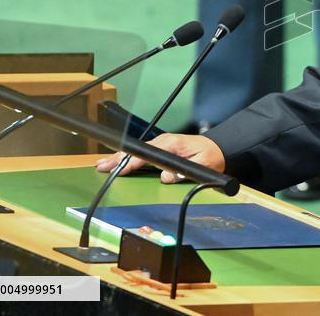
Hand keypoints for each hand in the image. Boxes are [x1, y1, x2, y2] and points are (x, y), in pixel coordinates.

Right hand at [94, 133, 225, 182]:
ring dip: (118, 159)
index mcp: (171, 144)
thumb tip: (165, 177)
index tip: (118, 169)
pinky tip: (116, 162)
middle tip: (100, 167)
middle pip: (136, 152)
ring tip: (101, 165)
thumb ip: (184, 172)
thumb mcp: (202, 165)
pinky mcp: (161, 149)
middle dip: (117, 159)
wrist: (218, 148)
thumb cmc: (210, 156)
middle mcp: (163, 142)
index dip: (131, 162)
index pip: (146, 154)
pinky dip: (127, 158)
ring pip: (136, 152)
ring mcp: (161, 144)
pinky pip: (141, 154)